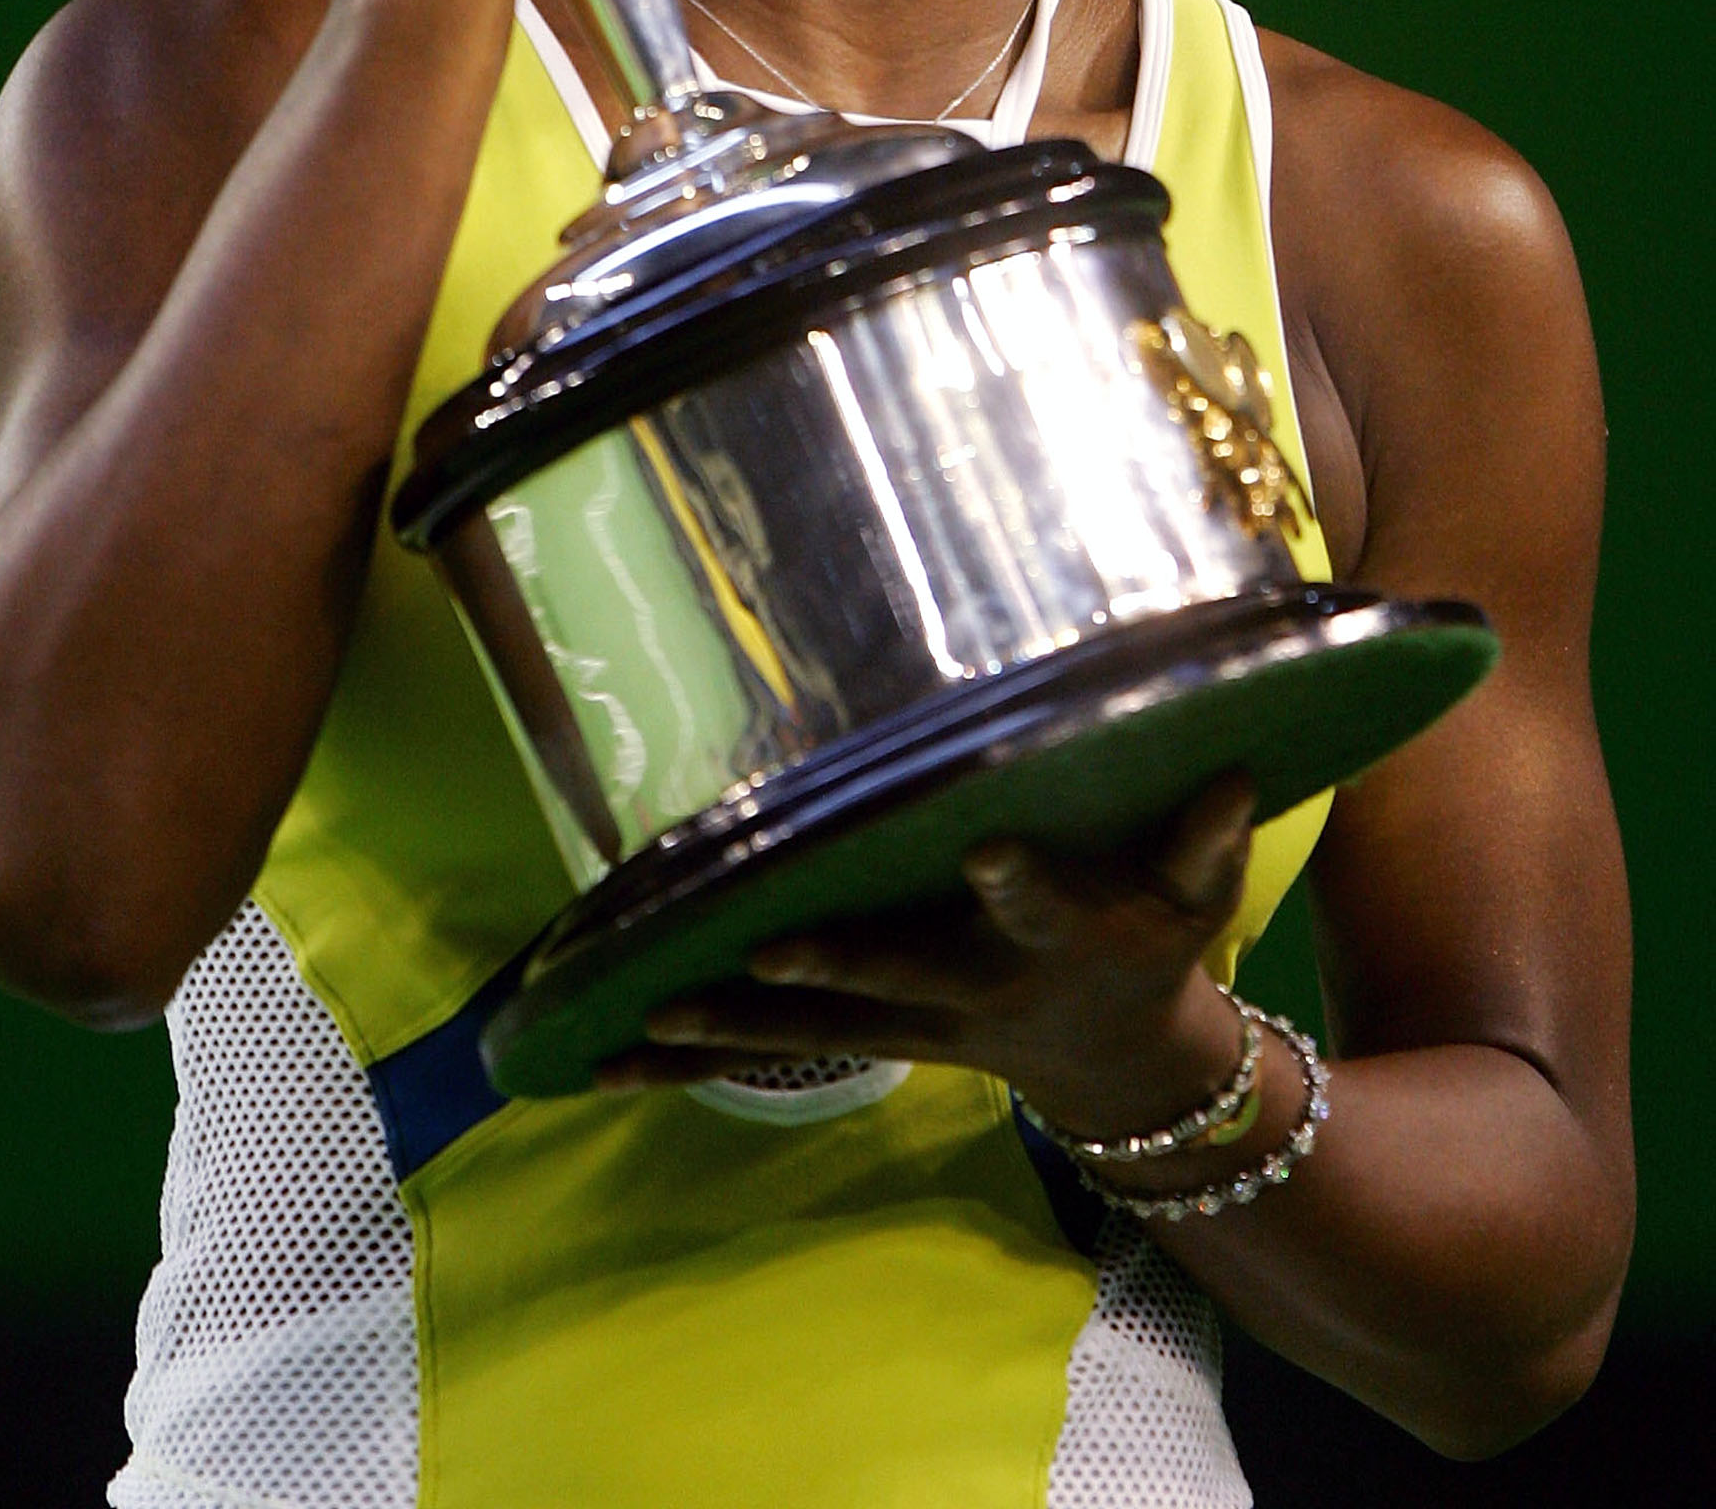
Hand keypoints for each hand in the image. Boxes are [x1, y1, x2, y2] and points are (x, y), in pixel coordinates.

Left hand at [600, 773, 1257, 1140]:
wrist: (1120, 1065)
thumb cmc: (1153, 941)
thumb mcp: (1199, 894)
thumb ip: (1209, 837)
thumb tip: (1232, 768)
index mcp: (1057, 939)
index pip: (1041, 905)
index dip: (1019, 883)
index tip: (987, 848)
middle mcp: (973, 988)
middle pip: (898, 980)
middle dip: (835, 968)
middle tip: (764, 948)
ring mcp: (912, 1022)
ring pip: (810, 1034)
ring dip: (727, 1031)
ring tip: (645, 1018)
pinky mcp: (864, 1037)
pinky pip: (768, 1057)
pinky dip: (685, 1063)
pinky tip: (602, 1061)